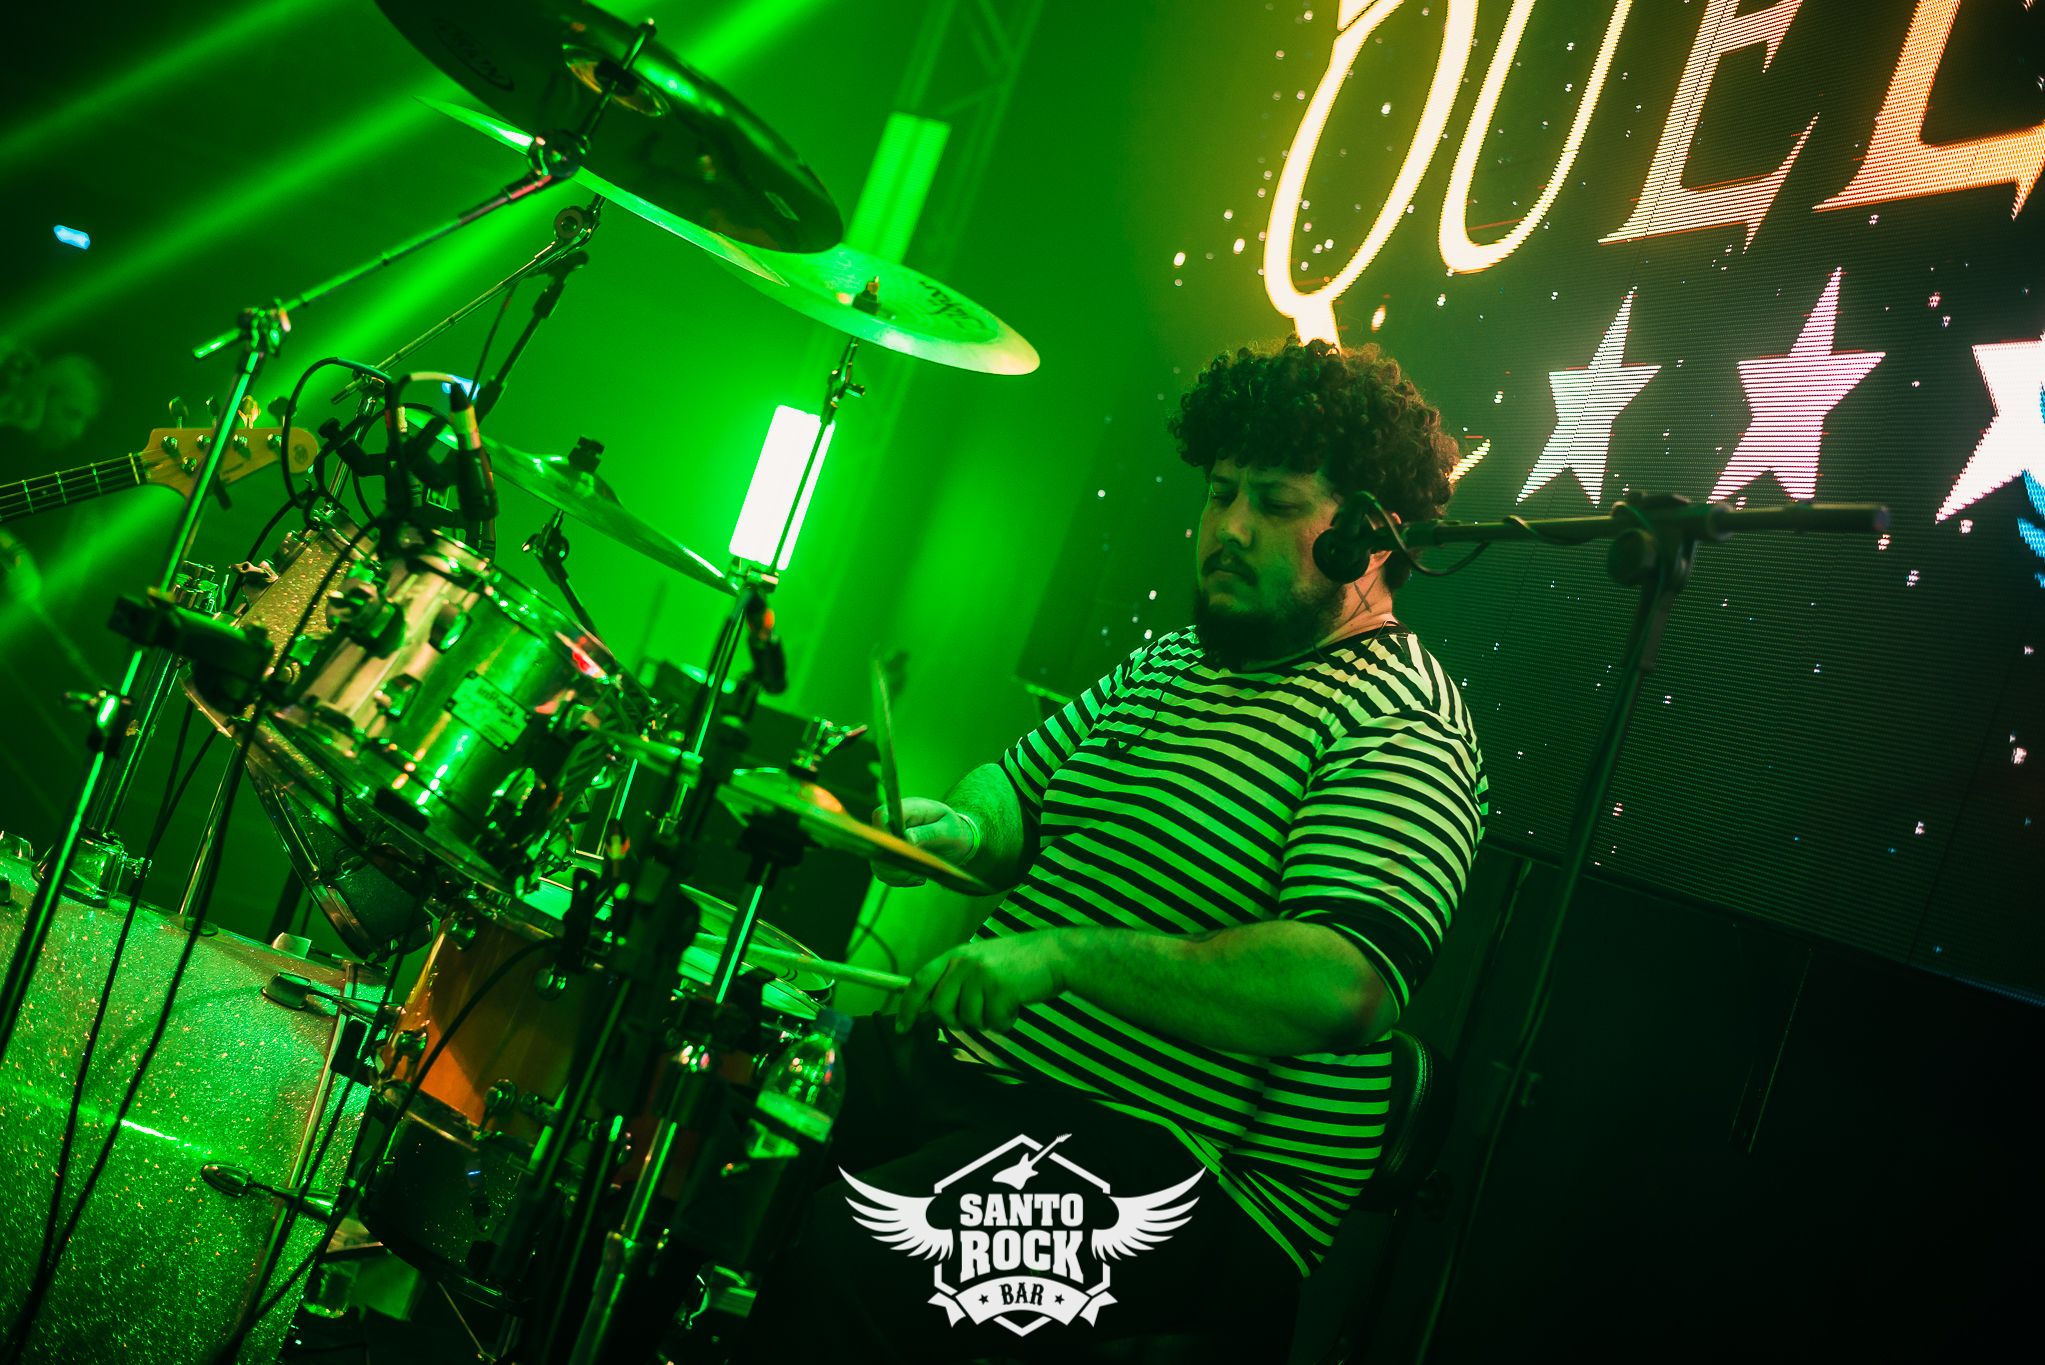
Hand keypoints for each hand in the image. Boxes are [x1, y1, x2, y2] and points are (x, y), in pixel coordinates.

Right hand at [869, 797, 976, 886]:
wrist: (955, 839)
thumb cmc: (954, 830)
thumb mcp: (948, 831)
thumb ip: (929, 833)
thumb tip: (906, 839)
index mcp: (908, 810)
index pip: (881, 815)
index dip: (883, 833)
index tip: (901, 851)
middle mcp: (893, 824)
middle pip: (876, 843)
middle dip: (894, 862)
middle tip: (917, 871)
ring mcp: (889, 840)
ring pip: (878, 862)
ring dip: (898, 875)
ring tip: (921, 875)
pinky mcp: (889, 857)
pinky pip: (884, 872)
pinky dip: (900, 880)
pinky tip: (918, 877)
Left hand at [896, 931, 1069, 1033]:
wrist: (1054, 954)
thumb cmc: (1018, 963)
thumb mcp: (980, 961)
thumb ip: (956, 979)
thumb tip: (933, 1007)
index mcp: (956, 955)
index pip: (919, 981)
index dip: (907, 1007)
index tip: (902, 1028)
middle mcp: (964, 963)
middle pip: (941, 1009)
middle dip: (957, 1020)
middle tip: (979, 1011)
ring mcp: (981, 976)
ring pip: (968, 1019)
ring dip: (987, 1019)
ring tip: (1003, 1000)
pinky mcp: (1000, 989)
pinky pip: (993, 1023)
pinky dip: (1006, 1021)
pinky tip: (1016, 1003)